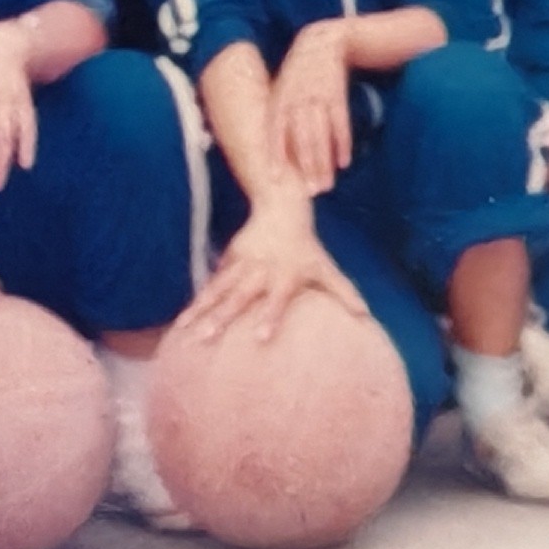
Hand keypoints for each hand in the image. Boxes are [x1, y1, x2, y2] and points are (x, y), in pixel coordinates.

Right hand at [177, 203, 360, 345]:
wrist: (280, 209)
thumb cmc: (306, 247)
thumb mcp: (325, 267)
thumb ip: (343, 291)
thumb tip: (365, 316)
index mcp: (284, 276)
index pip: (276, 300)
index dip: (269, 318)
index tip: (260, 339)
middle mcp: (259, 271)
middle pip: (237, 296)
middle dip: (219, 317)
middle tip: (204, 338)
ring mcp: (240, 265)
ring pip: (216, 289)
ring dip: (199, 308)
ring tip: (182, 328)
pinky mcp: (228, 259)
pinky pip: (212, 282)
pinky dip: (198, 299)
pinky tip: (183, 319)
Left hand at [268, 24, 355, 191]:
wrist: (322, 42)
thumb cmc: (297, 74)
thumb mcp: (280, 88)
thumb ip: (274, 115)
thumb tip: (262, 147)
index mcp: (278, 99)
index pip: (273, 131)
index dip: (274, 154)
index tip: (275, 178)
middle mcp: (295, 99)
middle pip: (300, 138)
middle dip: (304, 167)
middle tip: (309, 193)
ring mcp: (316, 96)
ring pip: (320, 133)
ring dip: (323, 161)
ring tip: (326, 185)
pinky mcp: (336, 93)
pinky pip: (340, 122)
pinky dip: (342, 142)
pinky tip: (344, 162)